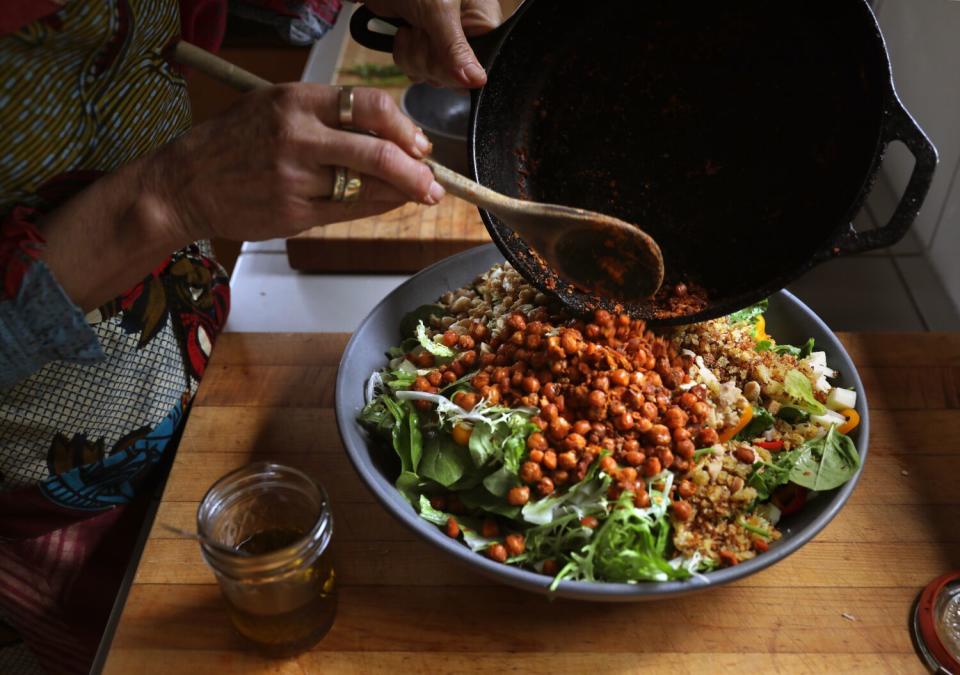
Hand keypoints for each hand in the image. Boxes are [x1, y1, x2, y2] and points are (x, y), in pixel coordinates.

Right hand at [144, 83, 443, 242]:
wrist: (186, 183)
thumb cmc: (233, 143)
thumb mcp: (275, 108)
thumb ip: (328, 117)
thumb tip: (388, 135)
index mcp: (296, 100)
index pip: (369, 106)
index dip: (404, 127)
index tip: (419, 143)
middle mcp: (297, 135)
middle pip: (376, 151)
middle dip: (415, 170)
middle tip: (433, 182)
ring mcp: (295, 177)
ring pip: (366, 186)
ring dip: (400, 193)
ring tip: (417, 194)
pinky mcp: (293, 212)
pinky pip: (348, 211)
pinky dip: (375, 208)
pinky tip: (388, 204)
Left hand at [362, 0, 502, 87]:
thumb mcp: (438, 11)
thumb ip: (456, 49)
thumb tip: (478, 81)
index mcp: (481, 21)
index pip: (484, 63)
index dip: (461, 68)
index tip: (444, 55)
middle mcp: (467, 35)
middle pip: (456, 75)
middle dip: (431, 58)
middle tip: (422, 29)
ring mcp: (443, 42)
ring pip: (433, 75)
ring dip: (415, 56)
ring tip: (411, 26)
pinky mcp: (423, 46)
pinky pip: (417, 70)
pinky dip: (404, 55)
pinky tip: (403, 32)